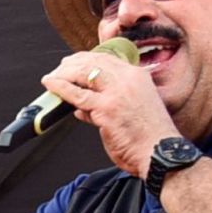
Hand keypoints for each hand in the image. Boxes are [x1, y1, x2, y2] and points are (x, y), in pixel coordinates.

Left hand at [40, 49, 172, 177]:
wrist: (161, 153)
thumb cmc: (150, 138)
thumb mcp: (133, 111)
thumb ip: (108, 105)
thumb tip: (83, 108)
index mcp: (138, 77)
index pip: (107, 58)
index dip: (87, 59)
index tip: (74, 62)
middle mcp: (128, 80)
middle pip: (93, 62)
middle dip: (72, 64)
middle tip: (59, 69)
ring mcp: (117, 93)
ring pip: (83, 74)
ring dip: (63, 74)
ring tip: (51, 77)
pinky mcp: (106, 109)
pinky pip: (77, 95)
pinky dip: (61, 88)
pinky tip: (51, 85)